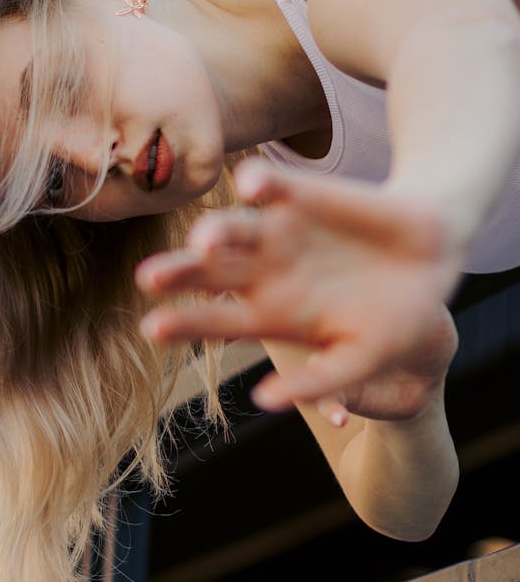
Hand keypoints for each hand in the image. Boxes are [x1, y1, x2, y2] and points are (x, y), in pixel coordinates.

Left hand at [136, 158, 459, 416]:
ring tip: (205, 240)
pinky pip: (270, 184)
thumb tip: (264, 401)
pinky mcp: (302, 195)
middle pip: (208, 273)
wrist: (433, 264)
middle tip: (150, 278)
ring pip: (232, 229)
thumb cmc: (395, 322)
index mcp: (271, 315)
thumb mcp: (362, 360)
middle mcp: (263, 272)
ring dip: (217, 231)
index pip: (215, 322)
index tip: (153, 328)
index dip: (185, 325)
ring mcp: (278, 232)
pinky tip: (250, 183)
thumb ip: (319, 381)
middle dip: (179, 273)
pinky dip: (260, 180)